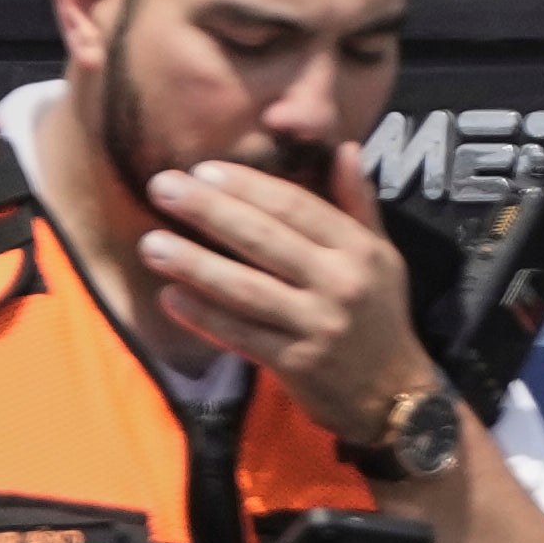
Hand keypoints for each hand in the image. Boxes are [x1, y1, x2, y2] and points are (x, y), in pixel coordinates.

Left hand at [140, 148, 437, 446]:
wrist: (392, 393)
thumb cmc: (379, 315)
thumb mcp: (381, 255)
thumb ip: (358, 204)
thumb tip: (345, 149)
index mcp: (359, 250)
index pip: (297, 207)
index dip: (249, 186)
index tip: (204, 169)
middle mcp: (340, 283)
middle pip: (265, 240)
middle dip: (210, 211)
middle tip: (162, 188)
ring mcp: (317, 325)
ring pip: (246, 289)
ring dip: (195, 264)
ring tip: (151, 244)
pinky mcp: (296, 364)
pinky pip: (240, 335)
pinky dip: (203, 316)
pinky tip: (169, 297)